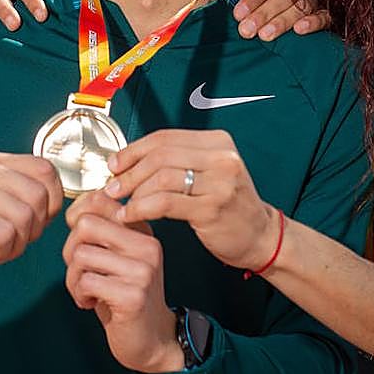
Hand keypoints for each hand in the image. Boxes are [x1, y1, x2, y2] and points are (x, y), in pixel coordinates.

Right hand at [0, 152, 62, 267]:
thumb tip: (53, 209)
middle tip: (8, 243)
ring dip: (15, 245)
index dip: (51, 203)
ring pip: (24, 218)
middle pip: (40, 197)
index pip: (46, 171)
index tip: (30, 225)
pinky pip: (3, 233)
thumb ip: (15, 199)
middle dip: (33, 231)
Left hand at [63, 191, 181, 373]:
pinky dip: (79, 294)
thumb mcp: (116, 257)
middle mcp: (146, 245)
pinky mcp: (133, 295)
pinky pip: (86, 281)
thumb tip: (74, 213)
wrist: (153, 339)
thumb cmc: (126, 297)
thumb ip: (101, 232)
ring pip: (81, 255)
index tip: (79, 241)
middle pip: (85, 225)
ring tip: (86, 290)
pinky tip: (91, 303)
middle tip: (79, 270)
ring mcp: (142, 270)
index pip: (99, 200)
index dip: (76, 217)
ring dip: (73, 278)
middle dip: (70, 249)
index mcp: (142, 231)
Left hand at [104, 129, 277, 270]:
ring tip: (121, 204)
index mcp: (218, 141)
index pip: (165, 137)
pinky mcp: (212, 207)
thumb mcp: (210, 172)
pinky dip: (141, 208)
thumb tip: (129, 159)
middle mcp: (222, 157)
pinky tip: (131, 215)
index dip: (134, 150)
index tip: (115, 163)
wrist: (261, 236)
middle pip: (160, 155)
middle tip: (113, 186)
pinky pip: (165, 202)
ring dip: (133, 191)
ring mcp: (220, 182)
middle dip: (129, 171)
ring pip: (161, 177)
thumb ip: (178, 161)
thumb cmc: (229, 205)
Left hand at [233, 0, 329, 38]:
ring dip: (282, 22)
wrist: (273, 15)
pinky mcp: (327, 16)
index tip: (238, 13)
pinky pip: (323, 18)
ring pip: (301, 7)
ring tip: (264, 35)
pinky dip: (312, 23)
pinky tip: (299, 30)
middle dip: (264, 13)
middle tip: (246, 29)